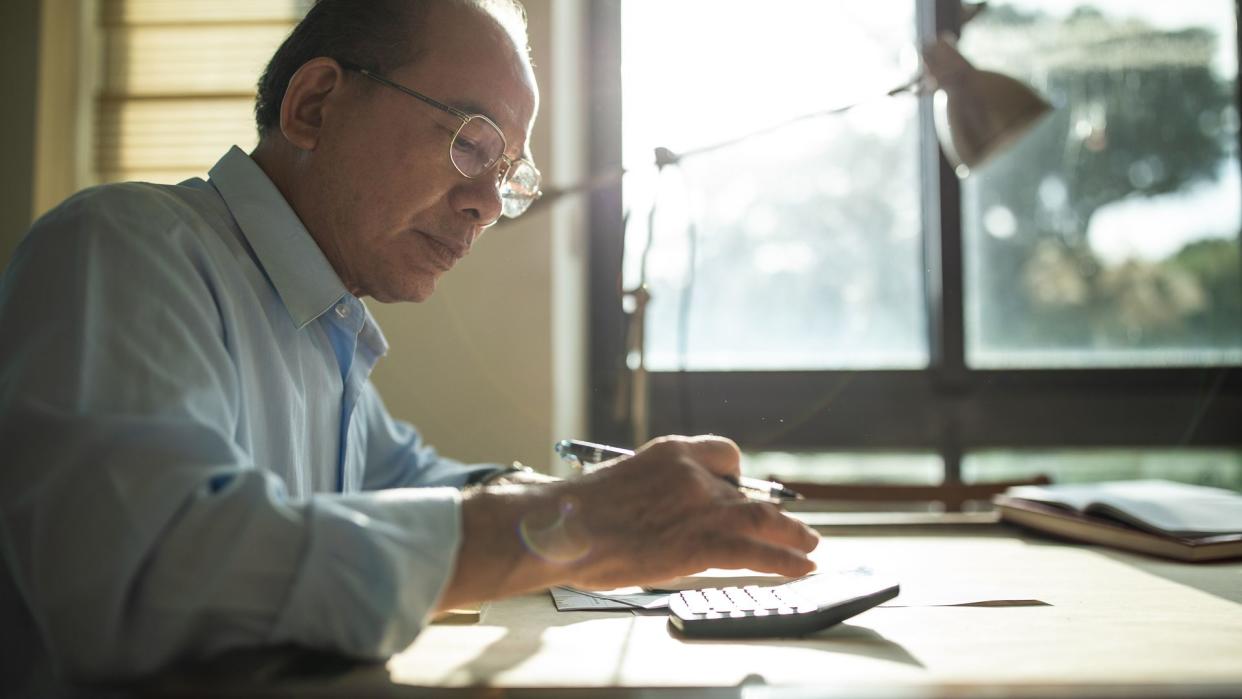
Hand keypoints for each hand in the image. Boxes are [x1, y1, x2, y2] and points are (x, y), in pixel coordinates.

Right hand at [545, 435, 817, 589]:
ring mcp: (701, 506)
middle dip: (771, 510)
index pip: (724, 454)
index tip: (742, 490)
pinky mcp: (702, 542)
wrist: (560, 527)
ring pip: (763, 517)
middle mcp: (694, 473)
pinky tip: (801, 568)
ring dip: (792, 533)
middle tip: (790, 524)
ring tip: (809, 545)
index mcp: (670, 452)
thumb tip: (650, 514)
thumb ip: (647, 492)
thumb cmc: (574, 514)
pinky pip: (756, 551)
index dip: (737, 477)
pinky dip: (784, 560)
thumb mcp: (617, 484)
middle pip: (747, 490)